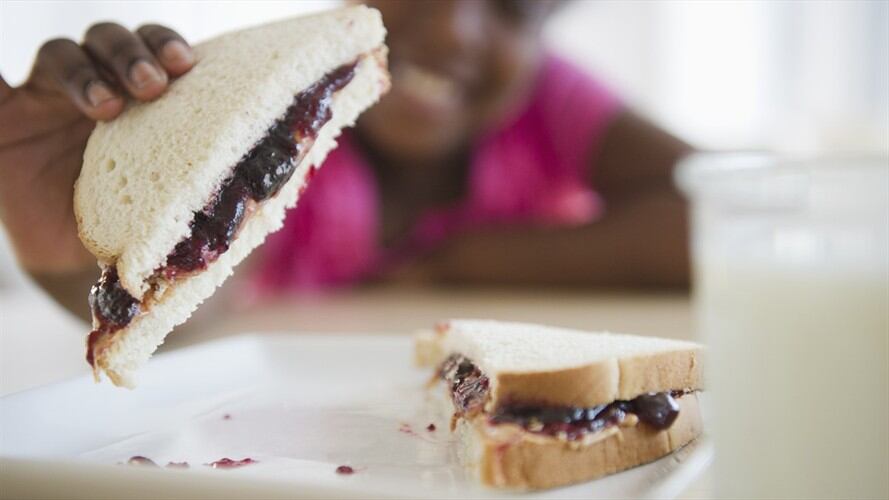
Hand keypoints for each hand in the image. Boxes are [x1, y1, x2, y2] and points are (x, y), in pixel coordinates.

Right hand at [0, 23, 194, 274]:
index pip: (154, 50)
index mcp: (146, 99)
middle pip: (112, 41)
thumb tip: (283, 184)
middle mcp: (100, 88)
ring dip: (88, 71)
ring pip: (64, 54)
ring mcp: (48, 99)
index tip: (188, 65)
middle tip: (155, 84)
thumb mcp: (179, 205)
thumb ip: (215, 186)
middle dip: (134, 54)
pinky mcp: (4, 119)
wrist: (82, 264)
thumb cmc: (142, 227)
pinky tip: (6, 85)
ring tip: (110, 105)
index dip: (167, 46)